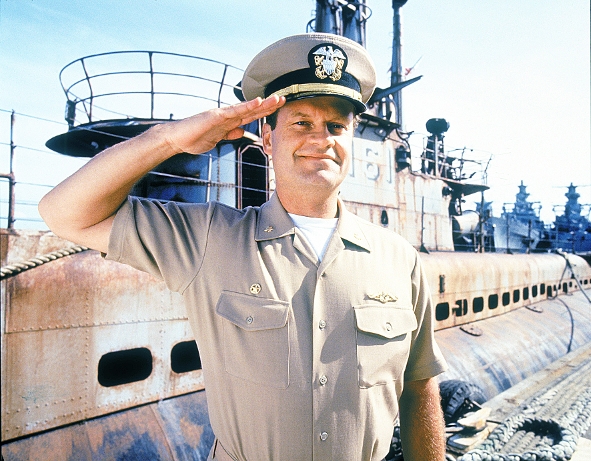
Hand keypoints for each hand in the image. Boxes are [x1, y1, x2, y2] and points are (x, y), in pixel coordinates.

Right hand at [164, 95, 284, 154]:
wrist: (176, 139)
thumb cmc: (194, 138)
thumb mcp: (217, 139)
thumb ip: (229, 134)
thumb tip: (241, 132)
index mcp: (229, 122)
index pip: (250, 116)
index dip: (265, 111)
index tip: (278, 108)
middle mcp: (227, 116)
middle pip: (252, 110)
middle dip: (268, 105)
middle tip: (284, 99)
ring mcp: (222, 115)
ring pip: (246, 108)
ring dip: (262, 104)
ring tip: (276, 99)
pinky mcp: (215, 116)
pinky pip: (233, 111)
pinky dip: (246, 106)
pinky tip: (257, 101)